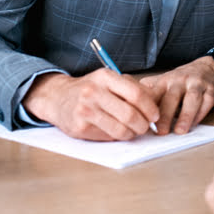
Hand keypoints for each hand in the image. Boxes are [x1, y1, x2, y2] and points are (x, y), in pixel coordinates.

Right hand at [22, 70, 159, 140]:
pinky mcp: (80, 128)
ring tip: (134, 130)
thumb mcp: (108, 79)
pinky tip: (117, 131)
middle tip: (146, 126)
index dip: (150, 107)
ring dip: (133, 133)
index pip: (136, 94)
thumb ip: (131, 87)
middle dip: (144, 124)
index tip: (155, 115)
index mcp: (105, 76)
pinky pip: (109, 137)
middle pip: (130, 114)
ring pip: (121, 130)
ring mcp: (86, 110)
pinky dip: (118, 137)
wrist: (58, 98)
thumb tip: (155, 101)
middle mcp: (94, 92)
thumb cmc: (90, 89)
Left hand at [139, 56, 213, 134]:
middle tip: (161, 132)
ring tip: (180, 131)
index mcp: (166, 81)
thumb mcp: (163, 83)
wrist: (208, 69)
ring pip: (192, 99)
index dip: (148, 107)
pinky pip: (207, 102)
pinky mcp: (211, 90)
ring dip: (186, 115)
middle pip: (172, 96)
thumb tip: (126, 105)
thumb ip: (148, 94)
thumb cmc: (181, 81)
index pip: (155, 93)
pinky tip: (195, 123)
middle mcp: (180, 81)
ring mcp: (197, 84)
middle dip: (166, 115)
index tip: (143, 122)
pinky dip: (201, 113)